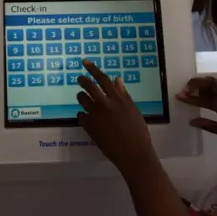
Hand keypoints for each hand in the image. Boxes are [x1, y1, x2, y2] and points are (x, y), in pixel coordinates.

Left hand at [76, 59, 153, 174]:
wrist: (133, 153)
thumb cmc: (138, 132)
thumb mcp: (133, 110)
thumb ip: (124, 95)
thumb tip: (117, 80)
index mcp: (118, 99)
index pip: (103, 79)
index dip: (93, 69)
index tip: (85, 62)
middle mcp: (105, 104)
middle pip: (89, 87)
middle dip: (82, 80)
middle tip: (79, 78)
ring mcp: (96, 115)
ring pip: (83, 99)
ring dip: (82, 97)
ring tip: (83, 98)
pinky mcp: (89, 127)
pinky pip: (81, 116)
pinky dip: (83, 115)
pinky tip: (86, 117)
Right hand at [175, 76, 216, 146]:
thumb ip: (209, 126)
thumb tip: (191, 121)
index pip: (207, 96)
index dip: (192, 95)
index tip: (180, 97)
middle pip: (210, 82)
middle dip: (195, 84)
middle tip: (182, 91)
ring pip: (212, 85)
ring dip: (199, 86)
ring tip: (187, 92)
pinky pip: (215, 90)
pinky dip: (204, 90)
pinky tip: (197, 95)